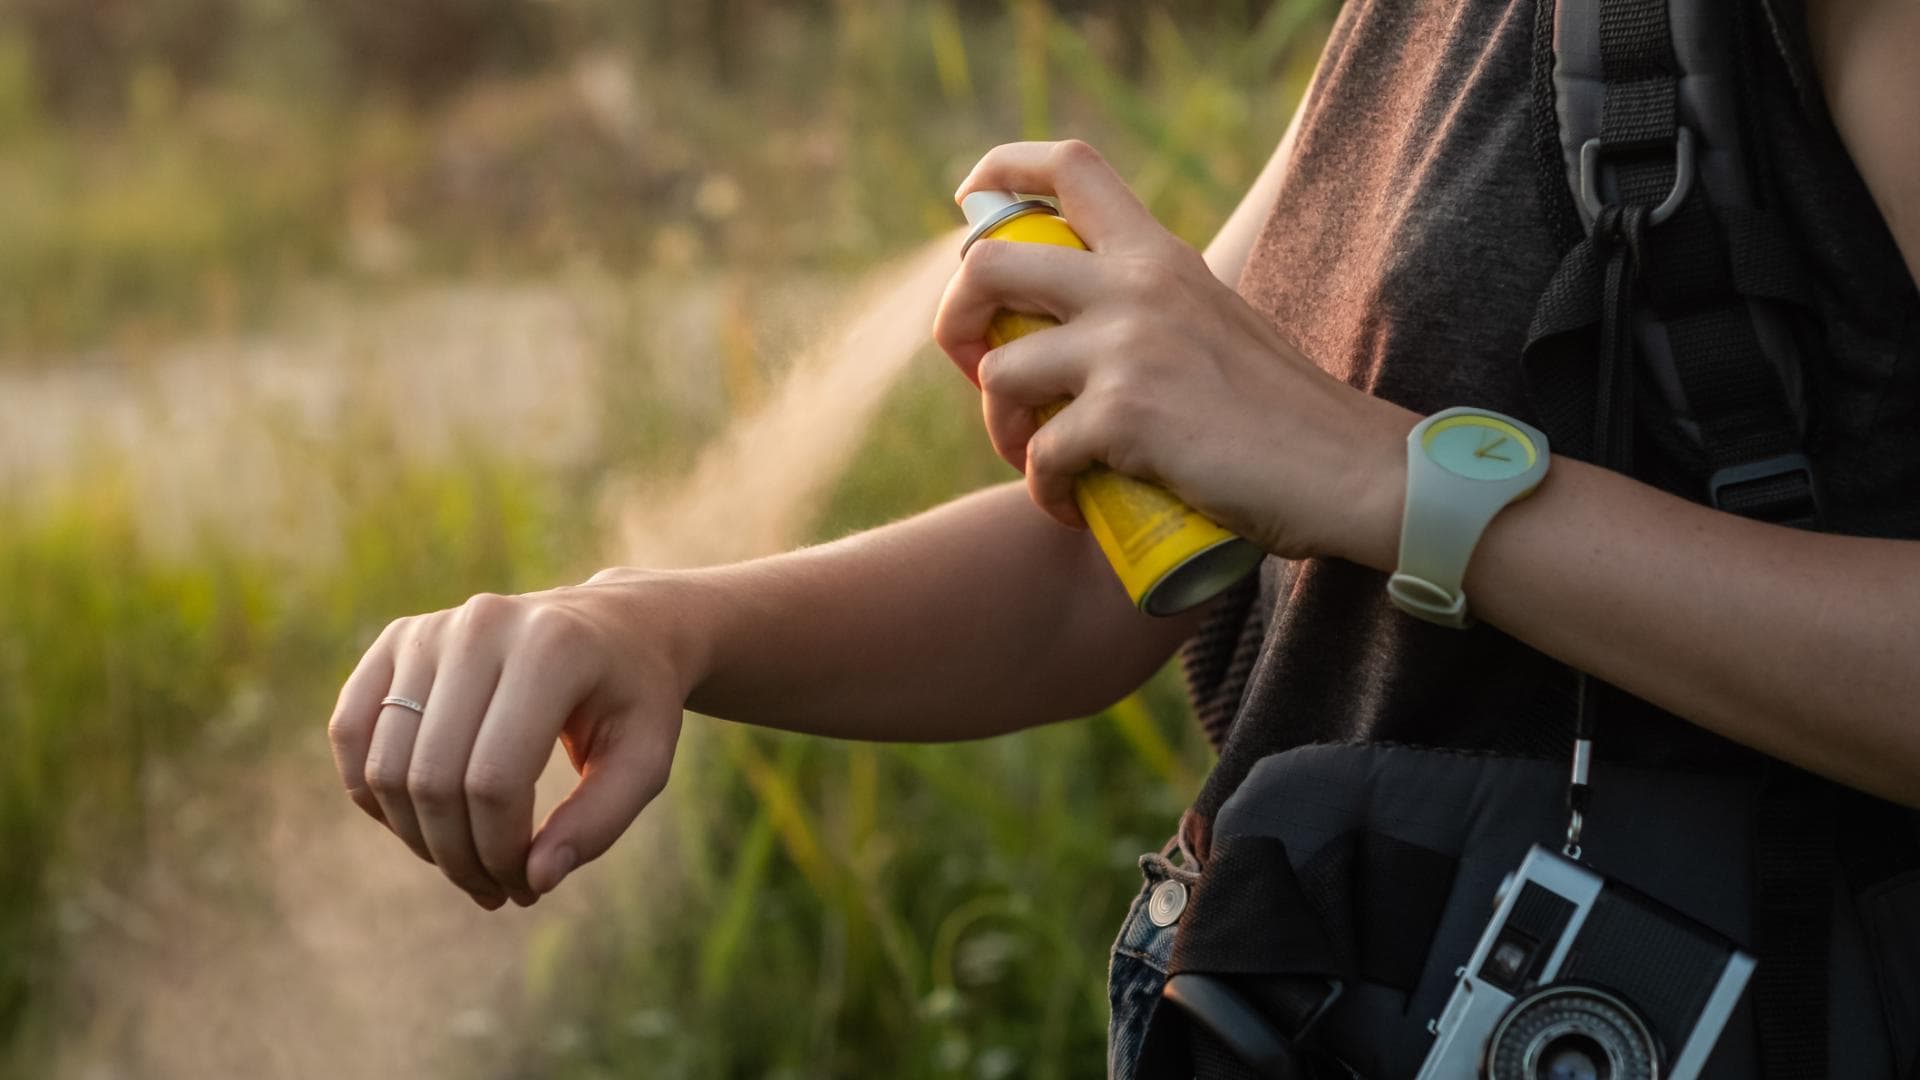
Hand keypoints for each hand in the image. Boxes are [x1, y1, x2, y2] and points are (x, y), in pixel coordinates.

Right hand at [326, 569, 690, 907]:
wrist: (616, 626)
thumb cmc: (634, 700)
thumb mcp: (643, 761)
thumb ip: (598, 823)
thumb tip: (534, 879)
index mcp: (551, 648)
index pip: (495, 779)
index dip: (500, 851)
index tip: (528, 885)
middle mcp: (481, 626)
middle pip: (433, 778)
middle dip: (459, 856)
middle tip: (497, 890)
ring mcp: (431, 628)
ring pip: (385, 766)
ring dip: (417, 838)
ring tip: (467, 863)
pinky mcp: (396, 639)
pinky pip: (350, 731)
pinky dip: (373, 795)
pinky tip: (421, 822)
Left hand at [934, 139, 1417, 567]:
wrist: (1348, 470)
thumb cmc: (1283, 414)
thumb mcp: (1213, 322)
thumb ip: (1154, 310)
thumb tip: (1077, 335)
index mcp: (1160, 254)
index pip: (1067, 167)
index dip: (998, 173)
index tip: (969, 208)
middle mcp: (1137, 285)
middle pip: (987, 264)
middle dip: (955, 320)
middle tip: (977, 369)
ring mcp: (1128, 347)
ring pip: (998, 370)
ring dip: (1000, 428)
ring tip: (1037, 458)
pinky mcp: (1126, 416)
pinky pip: (1040, 455)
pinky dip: (1044, 491)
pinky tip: (1071, 506)